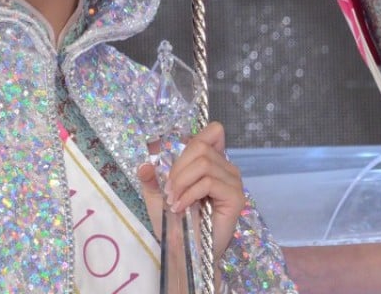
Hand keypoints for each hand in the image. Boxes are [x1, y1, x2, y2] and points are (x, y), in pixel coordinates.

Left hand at [138, 121, 243, 262]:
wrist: (183, 250)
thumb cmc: (174, 221)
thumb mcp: (156, 193)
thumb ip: (151, 176)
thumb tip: (145, 164)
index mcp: (212, 161)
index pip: (213, 131)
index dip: (193, 139)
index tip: (175, 164)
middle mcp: (226, 167)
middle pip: (201, 146)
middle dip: (178, 167)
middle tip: (168, 190)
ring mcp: (233, 181)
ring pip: (204, 163)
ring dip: (182, 181)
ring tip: (172, 200)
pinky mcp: (236, 197)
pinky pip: (209, 182)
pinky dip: (189, 193)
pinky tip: (180, 206)